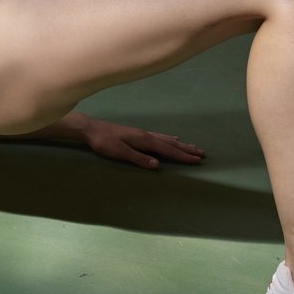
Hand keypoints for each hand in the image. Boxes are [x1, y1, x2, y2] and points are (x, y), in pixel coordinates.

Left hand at [80, 118, 204, 169]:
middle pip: (171, 143)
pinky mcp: (138, 133)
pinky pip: (159, 136)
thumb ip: (138, 158)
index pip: (167, 150)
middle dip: (186, 149)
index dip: (182, 156)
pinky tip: (172, 137)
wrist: (91, 128)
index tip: (197, 160)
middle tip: (202, 154)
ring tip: (192, 146)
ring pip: (166, 139)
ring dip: (180, 144)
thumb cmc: (103, 142)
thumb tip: (157, 165)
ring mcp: (143, 133)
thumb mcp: (120, 152)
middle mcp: (147, 135)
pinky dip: (169, 138)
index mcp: (144, 140)